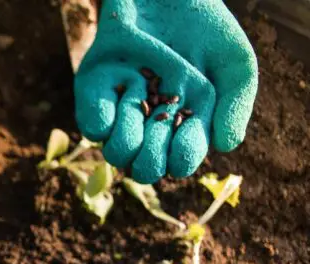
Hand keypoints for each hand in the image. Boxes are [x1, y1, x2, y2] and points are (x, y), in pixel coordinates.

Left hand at [74, 0, 257, 183]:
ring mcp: (120, 110)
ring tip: (141, 93)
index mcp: (186, 124)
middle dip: (153, 153)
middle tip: (161, 114)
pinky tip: (124, 87)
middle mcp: (150, 125)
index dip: (182, 157)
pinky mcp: (95, 92)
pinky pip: (92, 127)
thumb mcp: (234, 62)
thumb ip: (237, 103)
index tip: (187, 127)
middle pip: (144, 168)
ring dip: (129, 131)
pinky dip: (106, 115)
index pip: (179, 163)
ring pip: (116, 154)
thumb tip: (225, 147)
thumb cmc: (204, 29)